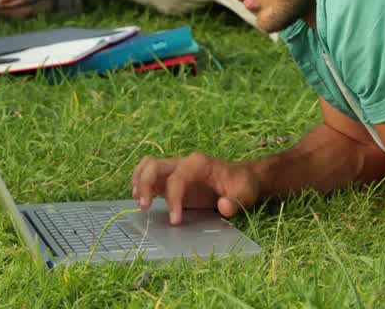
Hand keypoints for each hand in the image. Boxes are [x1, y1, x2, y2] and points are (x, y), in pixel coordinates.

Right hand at [131, 152, 259, 224]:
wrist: (243, 179)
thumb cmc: (242, 185)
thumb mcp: (245, 193)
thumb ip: (236, 201)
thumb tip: (223, 206)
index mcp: (200, 164)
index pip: (177, 178)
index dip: (173, 199)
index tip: (175, 221)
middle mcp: (184, 163)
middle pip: (155, 165)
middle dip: (145, 183)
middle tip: (143, 207)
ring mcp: (176, 170)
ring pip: (148, 166)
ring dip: (139, 181)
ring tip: (138, 202)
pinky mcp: (172, 180)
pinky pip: (150, 175)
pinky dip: (141, 184)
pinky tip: (141, 200)